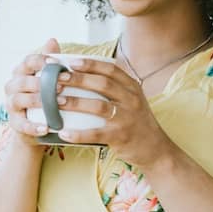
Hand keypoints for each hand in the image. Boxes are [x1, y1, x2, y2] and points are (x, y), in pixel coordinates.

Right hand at [2, 38, 61, 146]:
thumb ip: (50, 61)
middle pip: (23, 80)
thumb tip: (52, 40)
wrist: (37, 125)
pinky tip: (47, 128)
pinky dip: (34, 127)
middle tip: (63, 85)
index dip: (41, 61)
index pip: (28, 61)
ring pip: (20, 100)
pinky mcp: (14, 123)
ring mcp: (11, 104)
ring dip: (39, 101)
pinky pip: (21, 125)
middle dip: (43, 82)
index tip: (57, 64)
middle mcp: (12, 86)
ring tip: (59, 104)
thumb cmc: (45, 96)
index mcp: (21, 72)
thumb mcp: (48, 78)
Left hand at [55, 57, 176, 168]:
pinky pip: (96, 134)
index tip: (70, 62)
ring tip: (56, 101)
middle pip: (102, 84)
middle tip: (58, 78)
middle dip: (78, 79)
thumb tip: (85, 76)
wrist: (156, 150)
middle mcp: (131, 100)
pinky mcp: (120, 137)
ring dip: (75, 102)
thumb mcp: (132, 100)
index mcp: (132, 88)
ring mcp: (126, 118)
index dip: (90, 64)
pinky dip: (78, 134)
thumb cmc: (137, 123)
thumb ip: (116, 88)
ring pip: (98, 106)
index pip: (110, 70)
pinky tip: (63, 133)